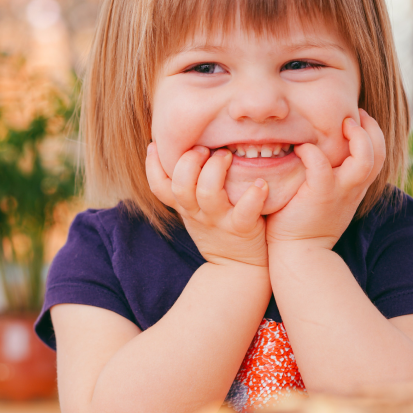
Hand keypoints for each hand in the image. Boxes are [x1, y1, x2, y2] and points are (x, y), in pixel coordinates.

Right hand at [146, 144, 269, 268]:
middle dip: (189, 161)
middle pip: (181, 185)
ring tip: (228, 155)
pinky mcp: (241, 229)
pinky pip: (245, 212)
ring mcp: (219, 221)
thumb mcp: (195, 211)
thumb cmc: (219, 230)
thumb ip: (189, 186)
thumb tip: (187, 149)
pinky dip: (253, 195)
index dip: (152, 166)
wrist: (238, 269)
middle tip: (205, 148)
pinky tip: (260, 184)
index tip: (155, 144)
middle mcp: (197, 213)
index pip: (159, 187)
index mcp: (185, 206)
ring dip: (216, 169)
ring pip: (208, 193)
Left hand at [265, 109, 385, 249]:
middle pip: (379, 153)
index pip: (378, 154)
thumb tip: (320, 150)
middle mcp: (353, 188)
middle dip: (371, 128)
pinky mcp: (319, 195)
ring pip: (364, 159)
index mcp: (356, 187)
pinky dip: (312, 151)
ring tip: (341, 125)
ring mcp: (339, 192)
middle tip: (353, 116)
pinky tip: (301, 149)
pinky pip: (320, 164)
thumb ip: (331, 176)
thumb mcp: (327, 197)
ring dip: (357, 137)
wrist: (299, 254)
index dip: (373, 133)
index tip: (358, 119)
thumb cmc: (305, 223)